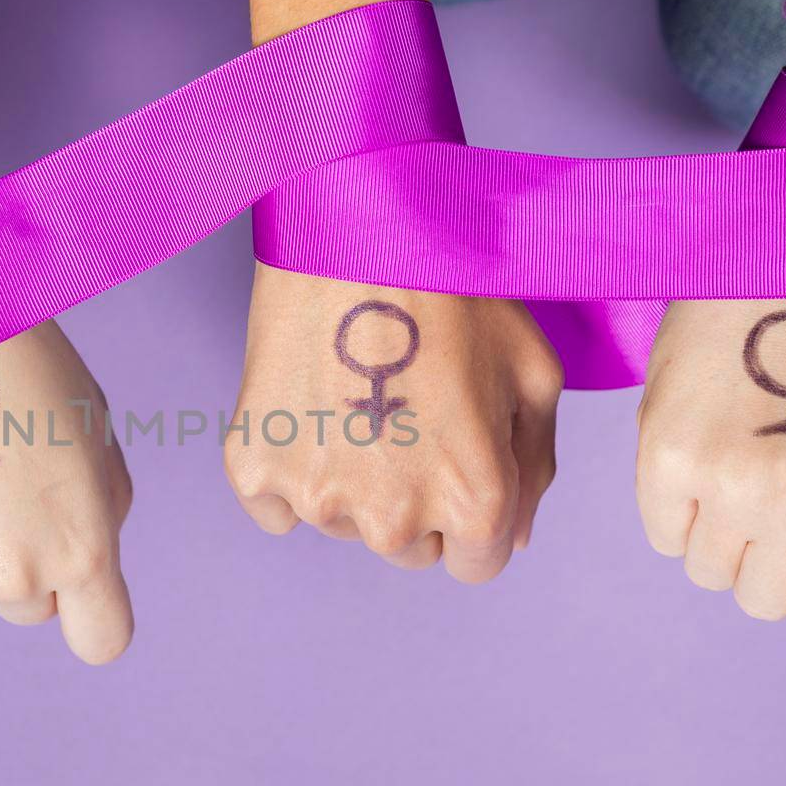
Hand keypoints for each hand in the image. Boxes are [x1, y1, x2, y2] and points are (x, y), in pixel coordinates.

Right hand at [0, 321, 134, 664]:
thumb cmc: (20, 362)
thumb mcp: (95, 434)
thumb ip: (99, 510)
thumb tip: (84, 556)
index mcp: (77, 550)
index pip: (101, 640)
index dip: (91, 617)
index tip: (82, 600)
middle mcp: (8, 575)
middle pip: (25, 604)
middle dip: (22, 561)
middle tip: (1, 482)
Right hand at [225, 263, 562, 579]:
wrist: (354, 223)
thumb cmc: (454, 285)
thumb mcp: (531, 370)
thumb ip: (532, 468)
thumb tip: (509, 535)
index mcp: (473, 502)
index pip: (474, 562)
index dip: (469, 508)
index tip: (453, 455)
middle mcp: (394, 519)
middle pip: (407, 549)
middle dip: (412, 499)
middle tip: (404, 412)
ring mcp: (317, 497)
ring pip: (341, 524)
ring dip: (351, 480)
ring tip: (356, 392)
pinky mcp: (254, 469)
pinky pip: (274, 505)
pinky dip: (289, 468)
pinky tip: (309, 404)